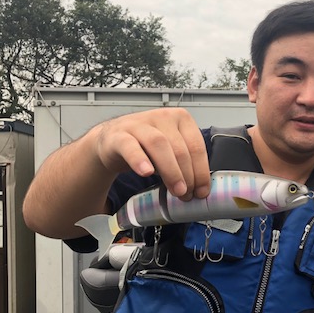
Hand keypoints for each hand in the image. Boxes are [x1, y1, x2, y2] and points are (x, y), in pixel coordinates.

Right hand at [94, 108, 210, 199]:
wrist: (112, 141)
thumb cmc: (146, 147)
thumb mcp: (171, 152)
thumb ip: (185, 164)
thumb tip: (199, 189)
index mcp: (181, 119)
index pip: (196, 145)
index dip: (201, 171)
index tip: (201, 191)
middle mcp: (162, 117)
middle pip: (180, 147)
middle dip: (187, 175)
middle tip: (187, 194)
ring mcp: (139, 124)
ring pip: (159, 144)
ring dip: (170, 170)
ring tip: (176, 190)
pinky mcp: (118, 135)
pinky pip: (130, 146)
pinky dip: (139, 160)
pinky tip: (146, 173)